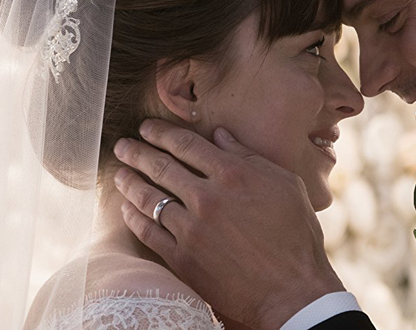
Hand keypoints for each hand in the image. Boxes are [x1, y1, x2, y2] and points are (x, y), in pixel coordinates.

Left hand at [113, 119, 345, 329]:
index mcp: (233, 175)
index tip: (147, 127)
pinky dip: (134, 217)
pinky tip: (127, 209)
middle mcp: (207, 198)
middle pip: (162, 167)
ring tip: (119, 173)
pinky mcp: (182, 258)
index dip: (162, 133)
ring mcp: (192, 229)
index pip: (187, 145)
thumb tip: (220, 135)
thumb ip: (249, 157)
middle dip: (138, 152)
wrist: (291, 288)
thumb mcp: (285, 184)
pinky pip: (148, 233)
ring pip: (150, 198)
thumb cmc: (296, 235)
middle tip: (123, 146)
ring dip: (130, 182)